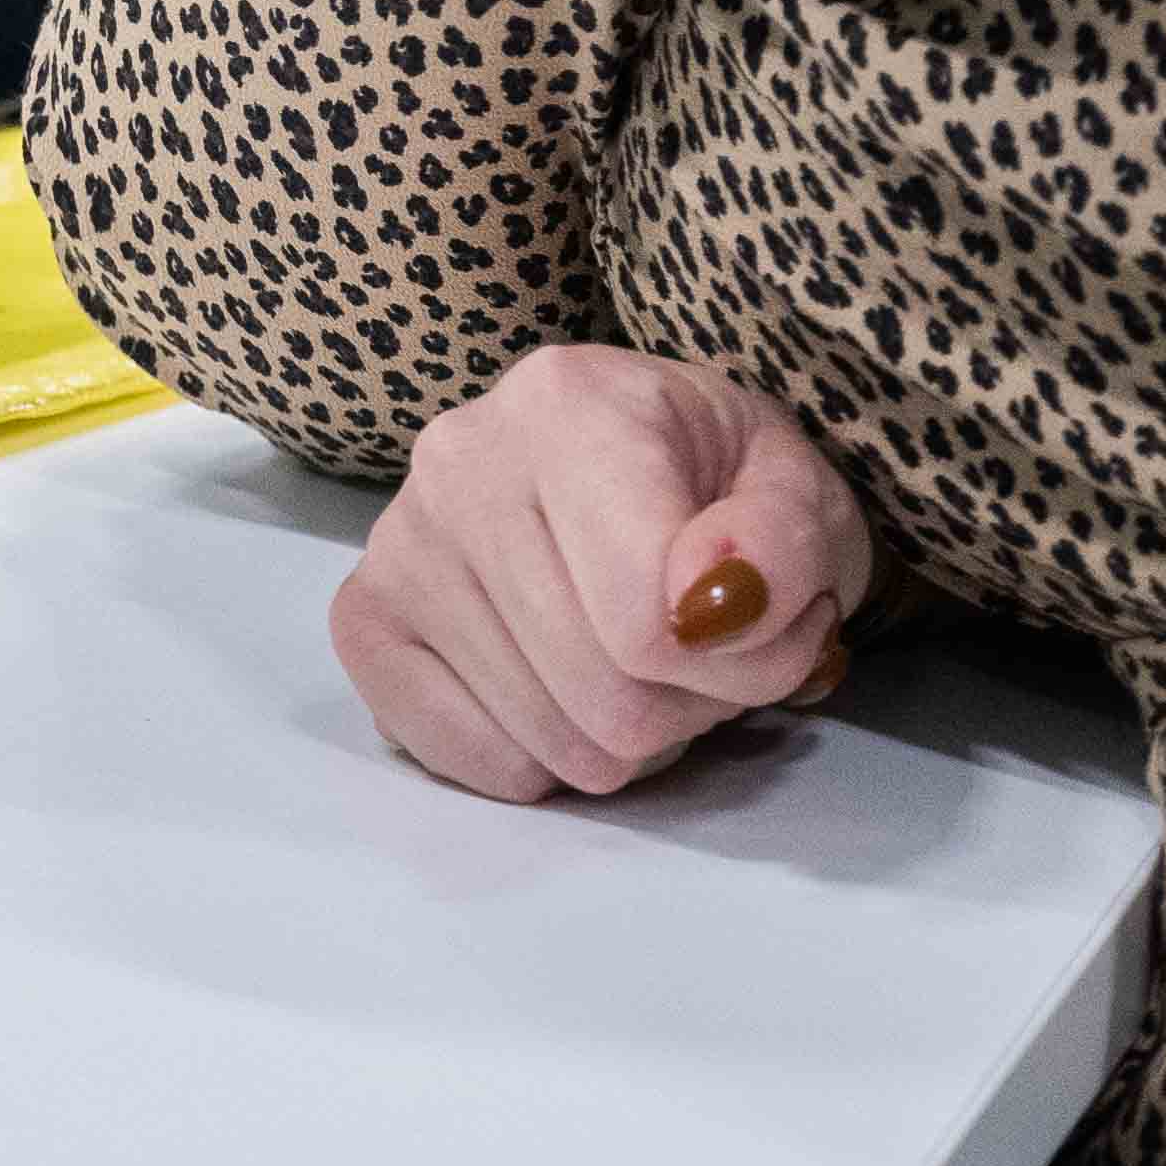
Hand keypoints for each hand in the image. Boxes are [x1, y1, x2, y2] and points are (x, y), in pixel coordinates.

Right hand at [330, 343, 879, 801]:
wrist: (635, 459)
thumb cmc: (722, 482)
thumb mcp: (801, 491)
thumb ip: (785, 543)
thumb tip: (714, 602)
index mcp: (570, 405)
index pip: (649, 624)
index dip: (742, 665)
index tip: (761, 626)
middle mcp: (459, 460)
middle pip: (605, 699)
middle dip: (688, 707)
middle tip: (704, 655)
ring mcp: (398, 540)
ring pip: (548, 742)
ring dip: (626, 739)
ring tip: (637, 663)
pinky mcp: (364, 613)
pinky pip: (463, 756)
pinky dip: (538, 759)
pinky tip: (561, 692)